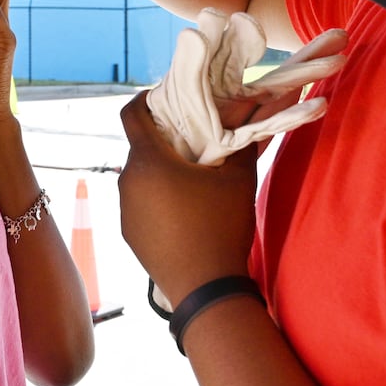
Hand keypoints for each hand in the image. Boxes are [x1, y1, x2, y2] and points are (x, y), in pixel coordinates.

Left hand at [118, 91, 259, 306]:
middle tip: (193, 137)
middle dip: (163, 138)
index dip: (145, 98)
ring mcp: (125, 209)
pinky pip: (140, 201)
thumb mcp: (239, 179)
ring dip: (161, 169)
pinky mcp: (128, 232)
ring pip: (140, 175)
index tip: (165, 96)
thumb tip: (260, 105)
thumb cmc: (221, 226)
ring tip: (192, 175)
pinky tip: (184, 208)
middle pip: (139, 146)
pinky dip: (157, 195)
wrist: (205, 289)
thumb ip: (244, 138)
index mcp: (148, 161)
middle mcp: (127, 181)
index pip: (131, 113)